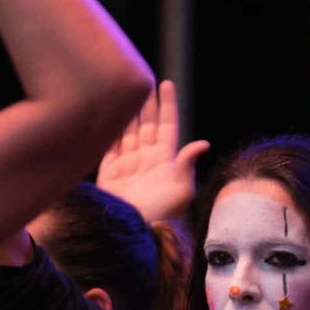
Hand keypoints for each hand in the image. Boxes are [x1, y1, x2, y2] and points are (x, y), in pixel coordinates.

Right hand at [95, 80, 210, 223]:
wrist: (132, 231)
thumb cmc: (161, 213)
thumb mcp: (181, 190)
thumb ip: (187, 163)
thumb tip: (202, 143)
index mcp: (166, 160)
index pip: (167, 125)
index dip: (167, 105)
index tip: (166, 84)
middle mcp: (146, 159)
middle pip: (145, 124)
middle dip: (145, 103)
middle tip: (142, 78)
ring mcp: (127, 165)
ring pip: (127, 131)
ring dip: (127, 112)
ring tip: (123, 88)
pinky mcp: (109, 172)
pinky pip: (108, 145)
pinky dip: (108, 129)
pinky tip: (107, 112)